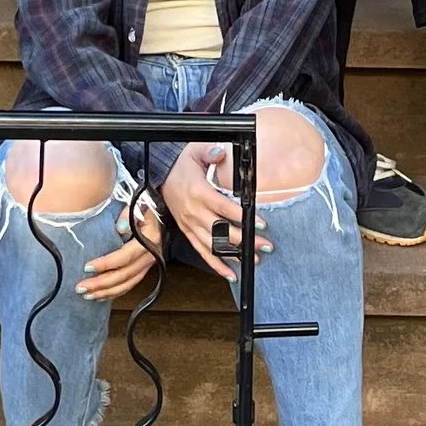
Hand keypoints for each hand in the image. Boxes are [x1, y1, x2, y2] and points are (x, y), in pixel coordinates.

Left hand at [80, 185, 162, 301]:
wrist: (160, 212)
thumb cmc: (145, 207)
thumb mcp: (138, 205)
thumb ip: (128, 214)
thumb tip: (120, 227)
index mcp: (148, 240)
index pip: (125, 256)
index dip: (106, 264)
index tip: (87, 267)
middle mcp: (150, 256)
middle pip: (124, 275)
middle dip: (101, 283)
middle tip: (81, 287)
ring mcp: (148, 264)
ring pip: (127, 284)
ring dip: (106, 292)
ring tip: (87, 295)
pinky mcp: (144, 269)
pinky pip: (129, 285)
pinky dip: (115, 293)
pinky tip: (101, 296)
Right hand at [160, 143, 268, 282]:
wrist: (161, 176)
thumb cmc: (182, 166)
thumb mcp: (195, 152)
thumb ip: (209, 152)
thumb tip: (220, 154)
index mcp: (199, 193)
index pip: (223, 208)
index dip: (242, 217)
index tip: (260, 223)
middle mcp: (194, 212)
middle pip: (221, 231)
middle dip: (245, 240)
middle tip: (264, 245)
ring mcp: (190, 225)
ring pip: (213, 245)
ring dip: (234, 255)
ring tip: (253, 260)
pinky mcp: (188, 232)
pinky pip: (202, 251)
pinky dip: (216, 265)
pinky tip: (230, 273)